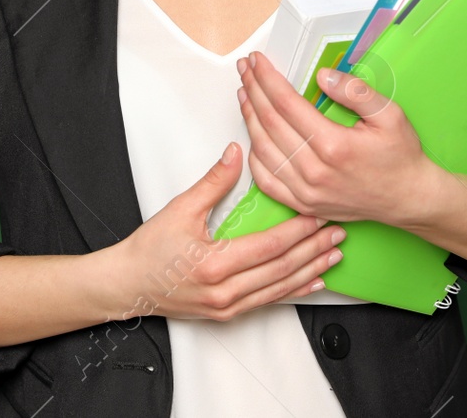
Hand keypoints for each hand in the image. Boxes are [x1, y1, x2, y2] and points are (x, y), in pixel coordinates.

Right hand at [105, 142, 347, 321]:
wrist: (128, 285)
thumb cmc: (150, 251)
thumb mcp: (180, 209)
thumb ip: (212, 182)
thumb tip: (235, 154)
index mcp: (214, 264)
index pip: (269, 246)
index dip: (298, 231)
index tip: (318, 215)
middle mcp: (225, 291)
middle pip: (281, 269)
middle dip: (313, 250)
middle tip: (338, 231)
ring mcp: (228, 307)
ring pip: (280, 288)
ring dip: (310, 271)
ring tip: (334, 254)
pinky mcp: (228, 313)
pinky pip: (269, 302)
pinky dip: (294, 291)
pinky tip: (312, 282)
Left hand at [236, 50, 453, 225]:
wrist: (409, 199)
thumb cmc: (400, 157)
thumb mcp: (390, 114)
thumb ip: (356, 92)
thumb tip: (322, 76)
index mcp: (334, 145)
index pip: (286, 103)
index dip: (267, 78)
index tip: (258, 61)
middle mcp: (314, 171)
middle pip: (269, 123)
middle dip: (253, 90)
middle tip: (245, 69)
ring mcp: (306, 191)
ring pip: (262, 150)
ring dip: (249, 118)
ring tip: (245, 93)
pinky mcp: (303, 204)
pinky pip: (266, 180)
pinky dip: (253, 155)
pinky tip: (253, 135)